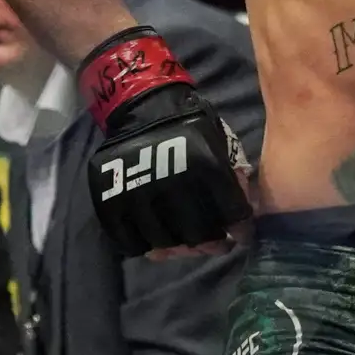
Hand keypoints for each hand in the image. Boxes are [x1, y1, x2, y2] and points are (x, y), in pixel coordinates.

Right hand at [81, 28, 252, 255]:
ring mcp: (138, 193)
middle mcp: (172, 182)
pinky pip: (130, 241)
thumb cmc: (190, 129)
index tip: (238, 235)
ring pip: (164, 243)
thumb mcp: (220, 145)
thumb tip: (243, 222)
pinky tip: (155, 240)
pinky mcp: (111, 201)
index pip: (230, 214)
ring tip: (183, 242)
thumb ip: (233, 180)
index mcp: (205, 166)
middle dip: (209, 242)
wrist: (143, 107)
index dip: (239, 230)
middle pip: (197, 235)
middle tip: (211, 242)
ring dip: (178, 247)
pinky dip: (144, 246)